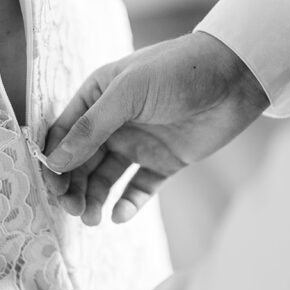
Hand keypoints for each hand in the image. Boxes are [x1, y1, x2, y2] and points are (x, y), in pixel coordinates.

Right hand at [43, 31, 268, 224]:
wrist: (237, 77)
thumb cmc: (179, 71)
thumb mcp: (128, 92)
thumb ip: (91, 127)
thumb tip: (55, 160)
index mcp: (98, 96)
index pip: (64, 133)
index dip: (54, 160)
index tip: (51, 186)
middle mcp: (114, 121)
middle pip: (81, 160)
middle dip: (72, 186)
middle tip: (72, 209)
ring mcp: (139, 142)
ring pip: (105, 178)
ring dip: (95, 198)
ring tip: (93, 218)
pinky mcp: (164, 161)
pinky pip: (139, 188)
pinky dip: (128, 204)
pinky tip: (120, 216)